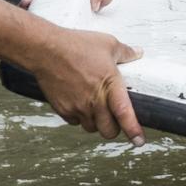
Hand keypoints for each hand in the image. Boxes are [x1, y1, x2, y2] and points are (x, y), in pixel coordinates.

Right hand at [30, 27, 143, 144]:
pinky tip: (79, 103)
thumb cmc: (75, 46)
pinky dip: (79, 117)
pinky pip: (74, 122)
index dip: (133, 130)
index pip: (125, 114)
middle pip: (108, 130)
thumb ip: (125, 53)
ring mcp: (77, 107)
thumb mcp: (107, 44)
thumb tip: (137, 53)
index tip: (139, 141)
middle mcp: (94, 101)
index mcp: (110, 86)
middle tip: (115, 120)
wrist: (45, 49)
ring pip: (91, 128)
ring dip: (96, 123)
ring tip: (96, 108)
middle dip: (114, 128)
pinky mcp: (63, 109)